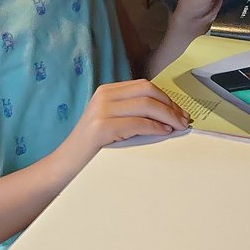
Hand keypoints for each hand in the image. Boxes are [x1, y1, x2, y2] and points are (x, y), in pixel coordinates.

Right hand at [56, 80, 190, 168]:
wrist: (66, 164)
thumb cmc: (93, 147)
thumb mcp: (112, 121)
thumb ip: (132, 112)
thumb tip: (167, 113)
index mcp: (107, 91)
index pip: (145, 86)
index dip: (166, 98)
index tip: (180, 111)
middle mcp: (104, 95)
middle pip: (148, 91)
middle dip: (170, 105)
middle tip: (184, 120)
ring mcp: (102, 110)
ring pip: (146, 105)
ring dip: (168, 116)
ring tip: (178, 127)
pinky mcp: (102, 127)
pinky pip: (138, 123)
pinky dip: (156, 127)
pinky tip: (165, 133)